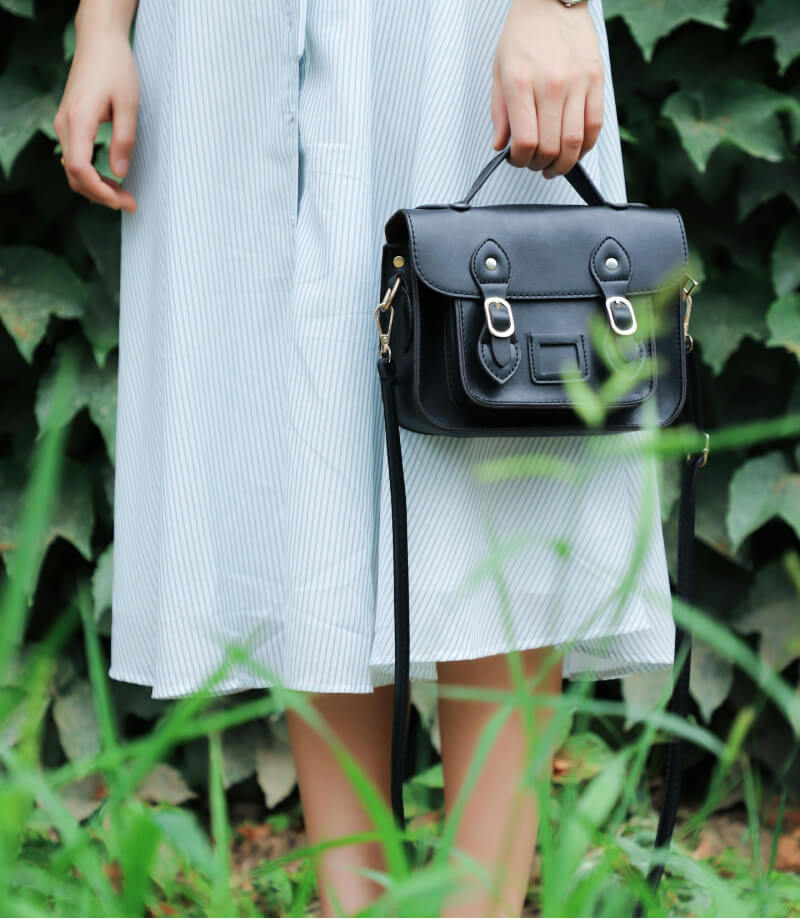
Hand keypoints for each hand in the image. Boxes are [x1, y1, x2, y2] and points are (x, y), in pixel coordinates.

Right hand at [54, 17, 138, 210]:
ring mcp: (64, 125)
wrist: (99, 42)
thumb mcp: (129, 104)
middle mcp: (65, 125)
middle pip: (74, 175)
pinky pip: (75, 158)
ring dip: (97, 187)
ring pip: (73, 170)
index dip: (100, 191)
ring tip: (124, 195)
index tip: (122, 201)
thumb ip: (124, 140)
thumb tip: (120, 173)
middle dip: (101, 195)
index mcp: (79, 120)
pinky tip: (111, 180)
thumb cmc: (116, 68)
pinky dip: (91, 175)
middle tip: (130, 203)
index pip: (80, 169)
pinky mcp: (69, 124)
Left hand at [491, 0, 604, 176]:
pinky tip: (575, 149)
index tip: (517, 160)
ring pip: (574, 142)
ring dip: (564, 163)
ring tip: (555, 165)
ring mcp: (576, 83)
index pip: (525, 141)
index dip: (520, 160)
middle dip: (540, 165)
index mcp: (520, 83)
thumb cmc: (524, 33)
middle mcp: (550, 84)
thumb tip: (500, 146)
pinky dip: (585, 146)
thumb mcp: (499, 71)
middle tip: (536, 164)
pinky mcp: (596, 79)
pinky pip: (594, 125)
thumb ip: (499, 113)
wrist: (552, 1)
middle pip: (550, 147)